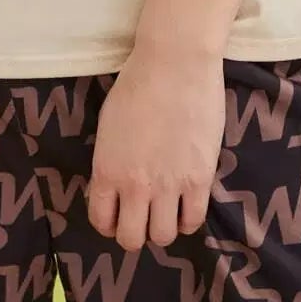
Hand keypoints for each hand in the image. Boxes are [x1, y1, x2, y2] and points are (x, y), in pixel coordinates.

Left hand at [86, 39, 224, 251]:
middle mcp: (135, 185)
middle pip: (131, 239)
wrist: (175, 61)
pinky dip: (187, 218)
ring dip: (162, 226)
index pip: (101, 221)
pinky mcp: (199, 179)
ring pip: (163, 237)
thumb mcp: (108, 125)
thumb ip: (111, 161)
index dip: (109, 222)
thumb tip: (116, 185)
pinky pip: (193, 221)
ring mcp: (169, 185)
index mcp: (106, 169)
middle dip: (134, 231)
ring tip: (166, 208)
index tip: (118, 213)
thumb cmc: (137, 83)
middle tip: (142, 215)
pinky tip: (186, 201)